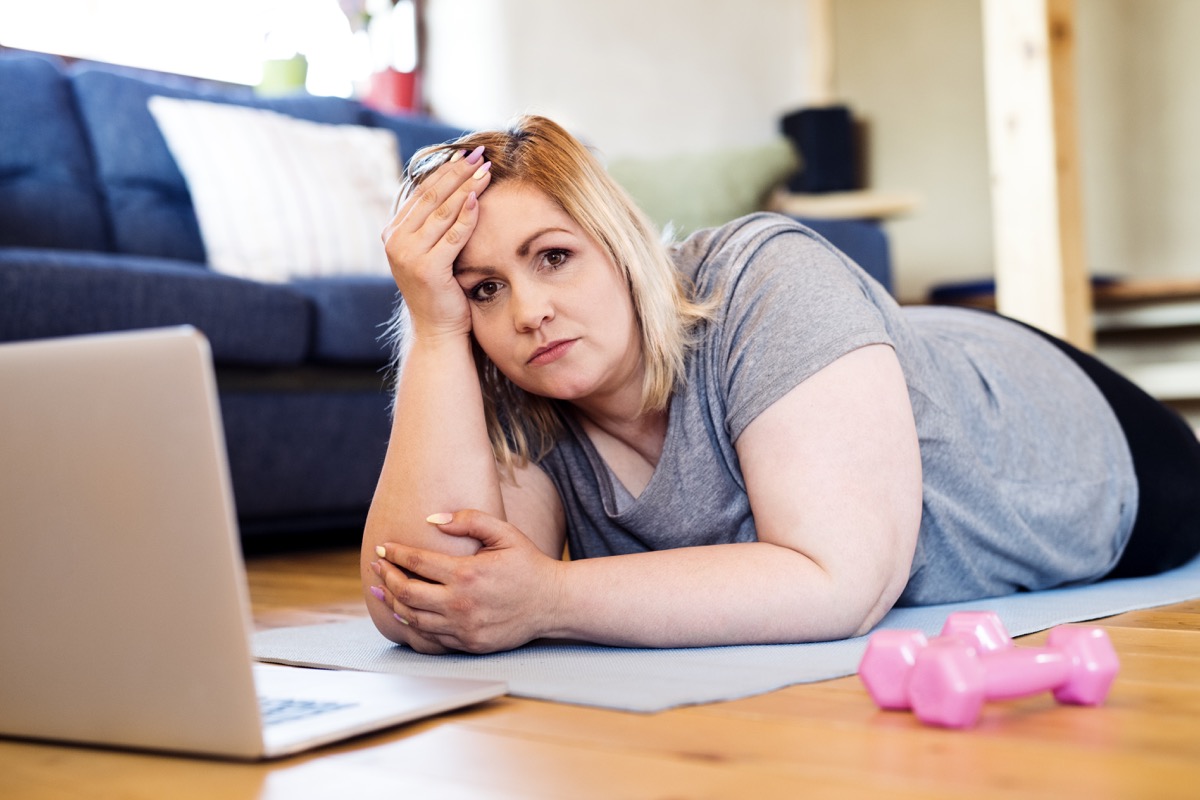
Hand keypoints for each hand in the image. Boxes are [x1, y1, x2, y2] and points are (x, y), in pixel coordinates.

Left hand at [368, 510, 564, 653]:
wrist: (553, 604)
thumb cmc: (529, 565)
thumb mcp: (505, 533)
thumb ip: (470, 520)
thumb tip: (432, 519)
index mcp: (467, 573)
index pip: (417, 561)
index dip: (394, 553)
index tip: (382, 547)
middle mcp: (460, 603)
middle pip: (406, 592)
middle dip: (386, 576)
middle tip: (378, 566)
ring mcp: (463, 626)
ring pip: (413, 617)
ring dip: (392, 602)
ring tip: (382, 589)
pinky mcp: (468, 643)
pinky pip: (430, 637)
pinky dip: (411, 625)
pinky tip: (404, 613)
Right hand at [382, 146, 492, 340]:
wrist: (438, 329)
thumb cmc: (442, 290)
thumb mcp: (432, 251)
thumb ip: (435, 224)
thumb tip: (455, 187)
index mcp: (394, 232)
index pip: (422, 192)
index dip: (445, 171)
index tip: (467, 154)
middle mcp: (395, 241)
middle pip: (431, 197)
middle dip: (457, 173)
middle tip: (479, 153)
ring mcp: (408, 255)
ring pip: (442, 212)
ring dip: (465, 188)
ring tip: (486, 170)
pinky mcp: (427, 269)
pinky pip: (452, 236)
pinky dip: (467, 216)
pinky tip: (479, 199)